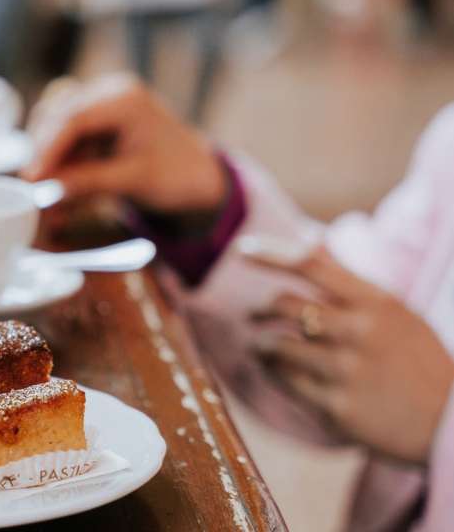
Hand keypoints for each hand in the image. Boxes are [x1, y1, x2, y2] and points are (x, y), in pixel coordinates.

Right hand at [21, 75, 227, 214]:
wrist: (198, 177)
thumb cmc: (177, 175)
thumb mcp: (134, 180)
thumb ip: (89, 181)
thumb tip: (46, 190)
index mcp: (125, 99)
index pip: (73, 118)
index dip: (48, 148)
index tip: (33, 177)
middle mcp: (108, 92)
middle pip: (57, 115)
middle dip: (43, 153)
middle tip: (33, 187)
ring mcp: (99, 104)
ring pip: (54, 124)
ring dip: (47, 158)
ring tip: (46, 193)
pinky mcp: (93, 121)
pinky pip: (64, 137)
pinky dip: (58, 163)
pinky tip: (57, 190)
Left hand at [251, 247, 453, 463]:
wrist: (450, 425)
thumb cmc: (418, 363)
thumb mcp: (398, 314)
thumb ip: (353, 289)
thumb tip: (307, 250)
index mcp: (378, 302)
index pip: (311, 264)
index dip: (270, 254)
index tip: (242, 250)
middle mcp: (360, 331)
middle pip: (284, 304)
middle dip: (260, 309)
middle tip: (253, 315)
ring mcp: (346, 370)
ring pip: (276, 344)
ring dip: (261, 343)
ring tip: (261, 346)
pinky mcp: (336, 407)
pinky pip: (284, 380)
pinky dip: (272, 371)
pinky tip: (274, 370)